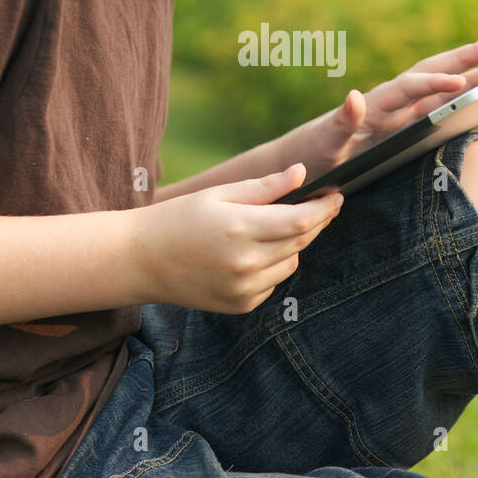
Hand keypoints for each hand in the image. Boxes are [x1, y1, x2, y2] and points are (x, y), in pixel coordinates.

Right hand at [131, 165, 341, 313]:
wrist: (141, 260)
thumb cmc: (178, 219)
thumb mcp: (219, 194)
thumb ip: (264, 187)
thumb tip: (301, 173)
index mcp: (240, 229)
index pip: (300, 221)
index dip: (324, 208)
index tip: (336, 195)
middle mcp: (246, 263)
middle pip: (301, 241)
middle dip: (316, 222)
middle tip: (321, 204)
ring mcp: (244, 289)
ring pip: (292, 262)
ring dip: (294, 244)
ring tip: (273, 227)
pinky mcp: (241, 305)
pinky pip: (274, 281)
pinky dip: (274, 265)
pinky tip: (252, 253)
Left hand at [309, 37, 477, 174]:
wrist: (307, 158)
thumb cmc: (315, 152)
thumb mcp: (325, 141)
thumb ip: (341, 121)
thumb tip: (355, 96)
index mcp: (374, 106)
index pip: (409, 89)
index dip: (434, 85)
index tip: (459, 82)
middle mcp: (390, 104)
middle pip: (430, 76)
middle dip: (460, 61)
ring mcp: (399, 115)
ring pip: (439, 92)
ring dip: (467, 78)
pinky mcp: (403, 128)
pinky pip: (437, 110)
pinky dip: (460, 101)